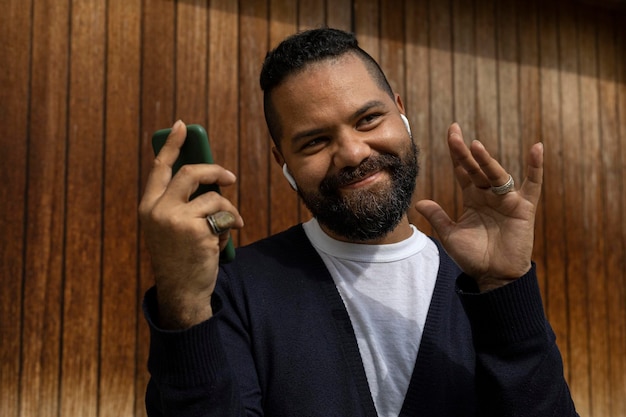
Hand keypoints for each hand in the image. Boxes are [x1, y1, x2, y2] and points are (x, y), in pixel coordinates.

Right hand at [139, 120, 243, 327]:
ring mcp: (177, 221)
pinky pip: (225, 216)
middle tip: (230, 178)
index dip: (171, 145)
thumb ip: (182, 201)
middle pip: (190, 173)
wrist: (182, 291)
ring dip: (228, 209)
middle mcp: (158, 210)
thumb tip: (210, 175)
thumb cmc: (180, 256)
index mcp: (148, 207)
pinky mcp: (198, 232)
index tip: (182, 126)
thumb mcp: (171, 226)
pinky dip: (230, 226)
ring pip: (215, 197)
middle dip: (215, 171)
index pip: (159, 168)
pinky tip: (222, 242)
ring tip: (228, 226)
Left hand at [415, 123, 542, 290]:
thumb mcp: (451, 235)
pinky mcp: (523, 208)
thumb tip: (418, 203)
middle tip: (454, 132)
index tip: (451, 133)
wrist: (494, 276)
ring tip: (474, 146)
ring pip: (496, 174)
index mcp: (472, 198)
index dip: (456, 153)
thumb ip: (437, 217)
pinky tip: (537, 148)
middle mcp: (489, 195)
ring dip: (486, 160)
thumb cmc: (473, 257)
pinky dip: (536, 167)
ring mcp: (506, 200)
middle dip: (465, 151)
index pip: (463, 170)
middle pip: (476, 168)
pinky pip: (532, 185)